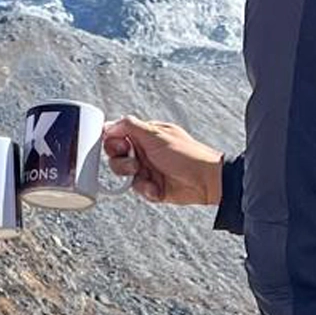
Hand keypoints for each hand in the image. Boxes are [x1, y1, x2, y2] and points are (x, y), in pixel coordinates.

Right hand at [103, 117, 222, 204]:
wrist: (205, 181)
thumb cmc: (186, 154)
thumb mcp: (156, 135)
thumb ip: (130, 126)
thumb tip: (110, 124)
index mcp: (145, 135)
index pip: (118, 135)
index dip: (114, 143)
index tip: (121, 147)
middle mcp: (145, 151)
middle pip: (117, 157)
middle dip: (122, 163)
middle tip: (135, 164)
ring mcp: (149, 169)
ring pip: (125, 175)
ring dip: (135, 178)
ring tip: (148, 177)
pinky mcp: (153, 186)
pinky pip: (138, 189)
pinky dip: (146, 190)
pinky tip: (157, 188)